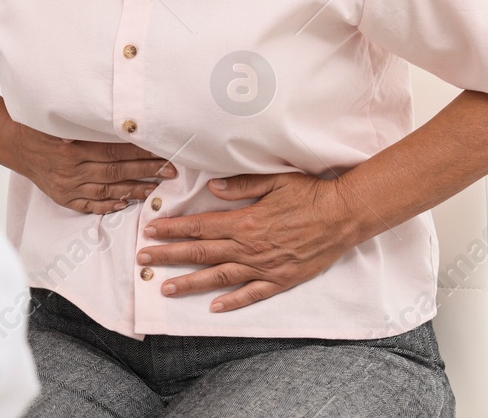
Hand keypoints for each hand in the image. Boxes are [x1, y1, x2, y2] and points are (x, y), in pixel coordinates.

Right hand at [9, 123, 176, 214]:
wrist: (16, 144)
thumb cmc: (42, 128)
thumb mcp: (63, 121)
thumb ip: (90, 126)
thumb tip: (125, 126)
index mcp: (73, 149)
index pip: (115, 152)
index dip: (141, 153)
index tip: (163, 152)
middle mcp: (72, 170)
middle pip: (116, 172)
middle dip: (146, 172)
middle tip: (170, 171)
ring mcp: (67, 186)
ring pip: (106, 190)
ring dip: (133, 190)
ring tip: (154, 189)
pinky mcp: (63, 197)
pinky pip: (89, 204)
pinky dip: (108, 205)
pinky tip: (125, 203)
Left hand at [137, 172, 366, 311]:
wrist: (344, 216)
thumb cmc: (310, 194)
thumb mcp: (275, 180)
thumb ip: (241, 185)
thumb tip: (211, 188)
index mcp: (245, 221)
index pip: (199, 227)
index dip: (172, 230)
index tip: (150, 231)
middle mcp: (249, 247)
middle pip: (201, 254)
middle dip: (169, 256)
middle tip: (143, 259)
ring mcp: (264, 267)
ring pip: (219, 278)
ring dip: (189, 284)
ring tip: (165, 288)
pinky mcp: (280, 280)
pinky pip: (251, 294)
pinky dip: (231, 302)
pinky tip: (213, 308)